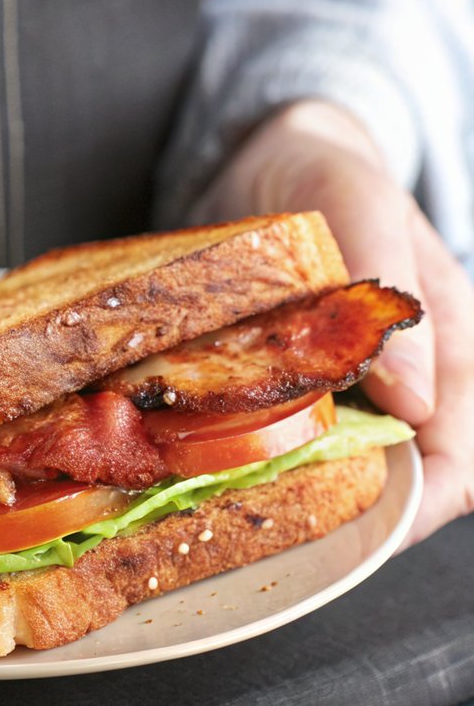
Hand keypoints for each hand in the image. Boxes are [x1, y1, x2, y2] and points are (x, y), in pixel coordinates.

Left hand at [190, 100, 473, 547]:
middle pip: (424, 478)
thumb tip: (416, 403)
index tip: (372, 534)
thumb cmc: (325, 173)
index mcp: (451, 337)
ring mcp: (371, 389)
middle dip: (378, 518)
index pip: (464, 454)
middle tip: (308, 541)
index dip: (427, 504)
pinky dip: (295, 473)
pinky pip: (321, 453)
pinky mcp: (321, 394)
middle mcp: (419, 374)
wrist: (272, 164)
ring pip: (375, 474)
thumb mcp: (358, 207)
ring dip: (335, 504)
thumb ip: (391, 294)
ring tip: (277, 520)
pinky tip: (254, 479)